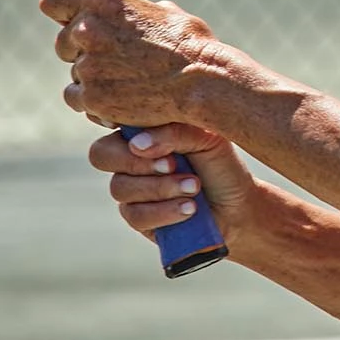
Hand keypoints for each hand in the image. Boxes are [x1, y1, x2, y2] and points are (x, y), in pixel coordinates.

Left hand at [40, 0, 223, 128]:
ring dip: (92, 77)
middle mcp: (88, 29)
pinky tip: (118, 98)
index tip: (71, 19)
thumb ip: (136, 12)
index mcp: (104, 0)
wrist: (202, 82)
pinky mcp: (91, 96)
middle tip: (113, 58)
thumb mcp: (164, 13)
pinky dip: (93, 101)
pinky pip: (77, 97)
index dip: (62, 11)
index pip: (53, 0)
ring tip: (126, 81)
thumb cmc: (191, 45)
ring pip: (74, 71)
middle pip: (63, 41)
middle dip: (82, 50)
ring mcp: (87, 64)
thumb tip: (134, 16)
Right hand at [91, 123, 255, 244]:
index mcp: (143, 130)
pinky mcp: (137, 218)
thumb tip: (137, 144)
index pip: (113, 120)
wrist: (237, 207)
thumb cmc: (220, 165)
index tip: (144, 137)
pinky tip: (190, 208)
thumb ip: (175, 133)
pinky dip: (164, 211)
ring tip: (194, 187)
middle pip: (101, 154)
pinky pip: (135, 215)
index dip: (117, 126)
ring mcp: (130, 189)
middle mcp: (130, 158)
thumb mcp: (207, 139)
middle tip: (172, 164)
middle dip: (136, 161)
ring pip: (120, 187)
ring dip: (160, 187)